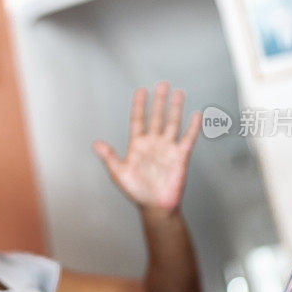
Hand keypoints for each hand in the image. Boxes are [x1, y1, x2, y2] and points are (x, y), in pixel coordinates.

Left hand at [93, 82, 201, 214]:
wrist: (155, 207)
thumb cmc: (137, 192)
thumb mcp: (119, 173)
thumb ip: (109, 157)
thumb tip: (95, 144)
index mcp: (137, 145)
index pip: (138, 120)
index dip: (139, 105)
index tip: (141, 91)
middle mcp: (153, 143)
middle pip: (156, 117)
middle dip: (159, 101)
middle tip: (162, 84)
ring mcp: (167, 148)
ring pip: (172, 123)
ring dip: (175, 108)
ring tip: (178, 93)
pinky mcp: (180, 157)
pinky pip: (187, 139)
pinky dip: (192, 127)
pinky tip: (196, 115)